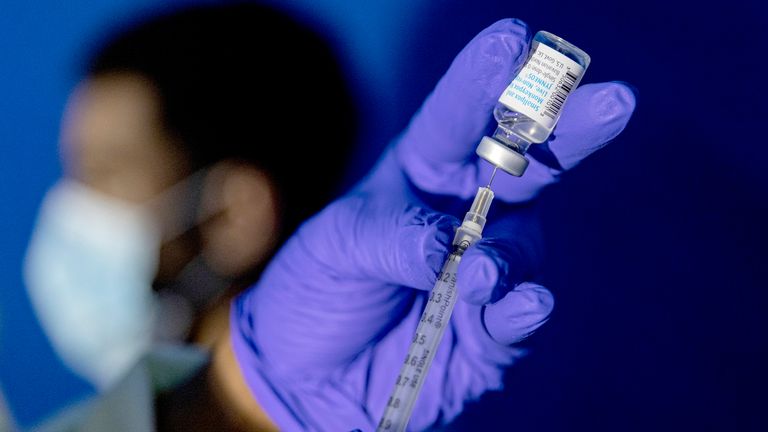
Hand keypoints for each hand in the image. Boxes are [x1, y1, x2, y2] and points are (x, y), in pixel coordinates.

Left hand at [230, 18, 635, 430]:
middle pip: (528, 163)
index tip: (511, 40)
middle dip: (569, 131)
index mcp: (425, 166)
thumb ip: (394, 236)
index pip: (459, 115)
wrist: (308, 372)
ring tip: (477, 272)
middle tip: (614, 101)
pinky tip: (523, 304)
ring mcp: (488, 269)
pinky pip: (517, 320)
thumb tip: (457, 248)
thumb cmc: (319, 286)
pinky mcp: (493, 334)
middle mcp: (469, 209)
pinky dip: (522, 313)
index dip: (484, 81)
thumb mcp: (337, 245)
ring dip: (506, 255)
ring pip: (521, 247)